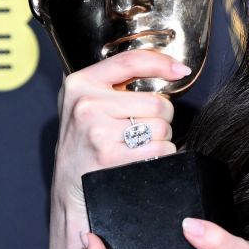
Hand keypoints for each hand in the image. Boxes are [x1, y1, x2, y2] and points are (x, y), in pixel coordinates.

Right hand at [52, 50, 186, 213]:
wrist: (68, 186)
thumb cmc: (82, 142)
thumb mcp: (84, 103)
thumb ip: (111, 82)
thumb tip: (165, 67)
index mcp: (81, 83)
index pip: (131, 62)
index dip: (163, 63)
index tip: (180, 71)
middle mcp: (87, 105)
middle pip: (156, 102)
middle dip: (163, 117)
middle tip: (148, 126)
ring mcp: (97, 132)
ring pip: (161, 127)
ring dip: (162, 138)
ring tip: (142, 143)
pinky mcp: (109, 157)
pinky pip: (158, 150)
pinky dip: (161, 154)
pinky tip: (144, 157)